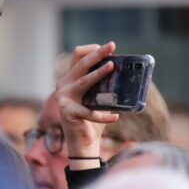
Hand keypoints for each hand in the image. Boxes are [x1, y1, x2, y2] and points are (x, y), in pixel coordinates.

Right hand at [55, 42, 119, 167]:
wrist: (83, 142)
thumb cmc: (92, 119)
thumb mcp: (99, 98)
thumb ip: (104, 86)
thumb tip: (125, 72)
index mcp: (70, 79)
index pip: (78, 56)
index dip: (91, 49)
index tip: (108, 48)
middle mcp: (64, 85)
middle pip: (81, 63)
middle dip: (97, 53)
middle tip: (111, 46)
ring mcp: (63, 98)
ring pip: (84, 81)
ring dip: (98, 73)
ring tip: (112, 67)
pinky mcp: (67, 112)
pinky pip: (90, 111)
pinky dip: (104, 116)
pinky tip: (116, 117)